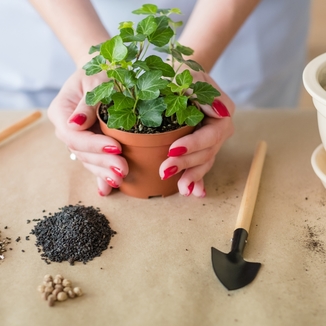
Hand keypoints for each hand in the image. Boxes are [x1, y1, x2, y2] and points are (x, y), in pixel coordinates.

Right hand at [47, 68, 128, 195]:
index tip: (116, 147)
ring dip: (104, 172)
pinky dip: (101, 176)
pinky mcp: (90, 145)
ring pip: (89, 161)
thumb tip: (75, 124)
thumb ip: (86, 103)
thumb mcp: (94, 80)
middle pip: (82, 152)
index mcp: (61, 113)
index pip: (74, 136)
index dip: (94, 144)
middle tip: (123, 169)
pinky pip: (94, 163)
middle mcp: (67, 130)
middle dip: (103, 162)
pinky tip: (107, 190)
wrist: (101, 73)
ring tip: (120, 180)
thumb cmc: (99, 72)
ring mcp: (79, 140)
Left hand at [159, 71, 234, 196]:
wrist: (180, 75)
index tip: (172, 149)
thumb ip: (201, 89)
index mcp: (222, 112)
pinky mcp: (200, 146)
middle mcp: (219, 128)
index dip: (194, 144)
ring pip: (204, 161)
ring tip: (182, 189)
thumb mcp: (189, 74)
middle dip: (187, 163)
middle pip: (207, 151)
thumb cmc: (182, 72)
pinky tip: (192, 191)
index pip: (211, 133)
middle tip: (165, 170)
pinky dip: (197, 178)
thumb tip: (220, 113)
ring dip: (193, 176)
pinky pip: (201, 164)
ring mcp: (211, 139)